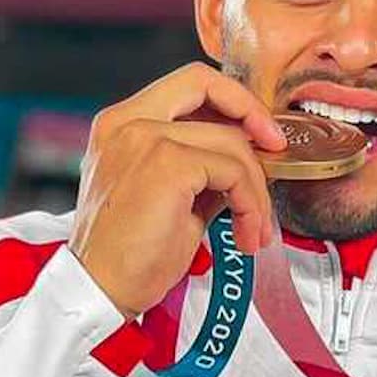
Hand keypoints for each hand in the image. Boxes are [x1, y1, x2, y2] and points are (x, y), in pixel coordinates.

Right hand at [70, 62, 285, 317]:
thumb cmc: (128, 254)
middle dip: (253, 114)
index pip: (186, 84)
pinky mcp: (167, 164)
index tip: (258, 131)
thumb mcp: (167, 195)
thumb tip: (246, 157)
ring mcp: (144, 138)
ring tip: (254, 229)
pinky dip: (251, 204)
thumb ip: (199, 165)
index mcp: (119, 124)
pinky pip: (232, 172)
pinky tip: (244, 235)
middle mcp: (126, 121)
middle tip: (276, 151)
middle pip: (206, 84)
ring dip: (256, 189)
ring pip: (230, 141)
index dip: (230, 99)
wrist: (99, 292)